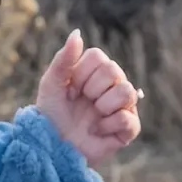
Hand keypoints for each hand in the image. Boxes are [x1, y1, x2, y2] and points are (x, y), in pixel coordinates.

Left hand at [36, 30, 141, 164]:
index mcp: (94, 72)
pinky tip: (97, 132)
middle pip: (114, 71)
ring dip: (103, 105)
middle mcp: (111, 86)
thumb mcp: (51, 84)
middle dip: (91, 89)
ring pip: (127, 91)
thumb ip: (64, 58)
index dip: (81, 73)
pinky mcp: (128, 129)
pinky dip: (109, 126)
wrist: (52, 148)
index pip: (99, 57)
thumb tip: (77, 32)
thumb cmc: (51, 115)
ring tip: (92, 117)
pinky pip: (129, 119)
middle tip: (82, 102)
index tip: (70, 89)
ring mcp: (122, 107)